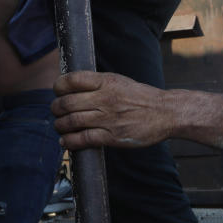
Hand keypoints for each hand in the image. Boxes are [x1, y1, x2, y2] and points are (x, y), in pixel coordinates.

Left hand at [52, 71, 167, 149]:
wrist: (167, 113)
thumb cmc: (144, 98)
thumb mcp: (121, 82)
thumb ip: (100, 84)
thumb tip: (75, 89)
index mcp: (107, 82)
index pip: (71, 80)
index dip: (59, 87)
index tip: (58, 92)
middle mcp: (105, 98)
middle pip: (67, 102)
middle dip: (56, 109)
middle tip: (57, 112)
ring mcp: (108, 118)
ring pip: (71, 121)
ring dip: (60, 126)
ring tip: (61, 127)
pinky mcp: (112, 136)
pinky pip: (83, 139)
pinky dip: (70, 141)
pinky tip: (66, 141)